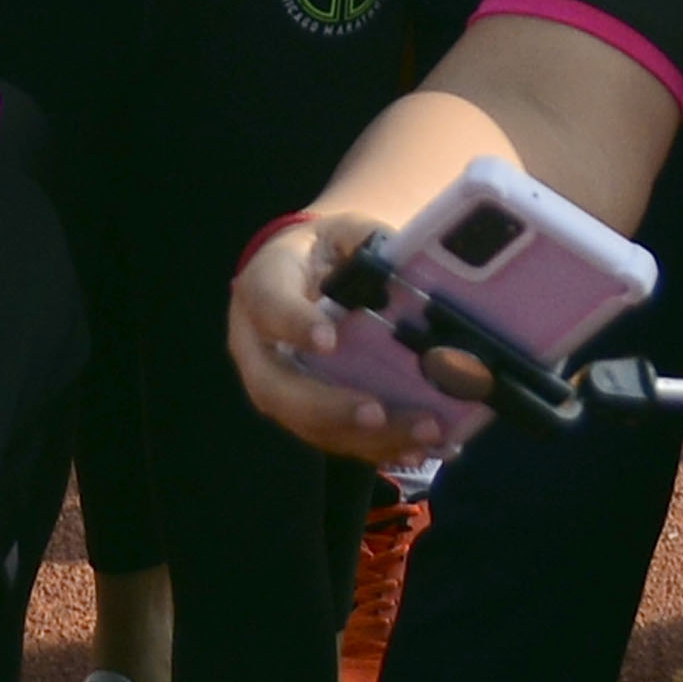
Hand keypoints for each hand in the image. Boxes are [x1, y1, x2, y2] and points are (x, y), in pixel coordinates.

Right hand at [228, 210, 467, 462]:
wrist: (309, 275)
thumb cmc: (327, 251)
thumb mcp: (345, 231)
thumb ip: (369, 243)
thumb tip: (412, 267)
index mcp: (263, 288)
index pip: (268, 307)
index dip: (294, 325)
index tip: (329, 340)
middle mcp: (259, 348)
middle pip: (279, 389)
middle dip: (330, 407)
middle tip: (377, 412)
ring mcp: (280, 387)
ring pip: (310, 426)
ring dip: (367, 438)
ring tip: (423, 433)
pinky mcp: (307, 413)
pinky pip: (337, 438)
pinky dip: (380, 449)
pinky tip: (423, 450)